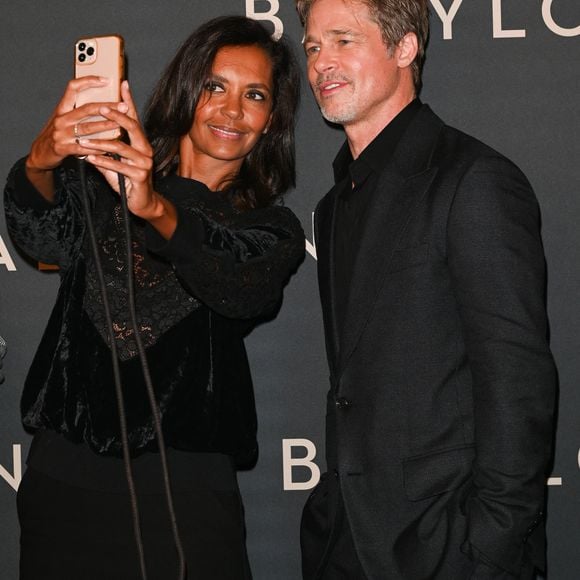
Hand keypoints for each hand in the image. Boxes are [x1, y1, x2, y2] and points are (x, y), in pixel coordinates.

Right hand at [26, 76, 120, 172]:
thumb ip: (79, 111)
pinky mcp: (62, 148)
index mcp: (62, 108)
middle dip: (107, 107)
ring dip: (105, 126)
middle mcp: (61, 119)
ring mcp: (61, 133)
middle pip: (86, 109)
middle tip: (123, 106)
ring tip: (120, 125)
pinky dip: (97, 148)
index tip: (106, 80)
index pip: (73, 88)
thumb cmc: (58, 134)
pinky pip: (83, 148)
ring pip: (87, 128)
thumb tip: (103, 102)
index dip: (89, 81)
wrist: (41, 153)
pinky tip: (108, 148)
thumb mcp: (65, 119)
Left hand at [81, 81, 173, 229]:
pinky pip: (118, 166)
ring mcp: (144, 162)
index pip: (134, 118)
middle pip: (132, 126)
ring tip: (82, 142)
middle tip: (99, 108)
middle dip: (115, 116)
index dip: (129, 101)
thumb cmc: (129, 181)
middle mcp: (145, 149)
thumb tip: (88, 139)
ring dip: (99, 143)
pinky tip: (89, 159)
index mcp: (140, 142)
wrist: (142, 203)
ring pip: (120, 147)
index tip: (122, 84)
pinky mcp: (140, 176)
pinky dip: (102, 162)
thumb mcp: (116, 162)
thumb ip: (105, 150)